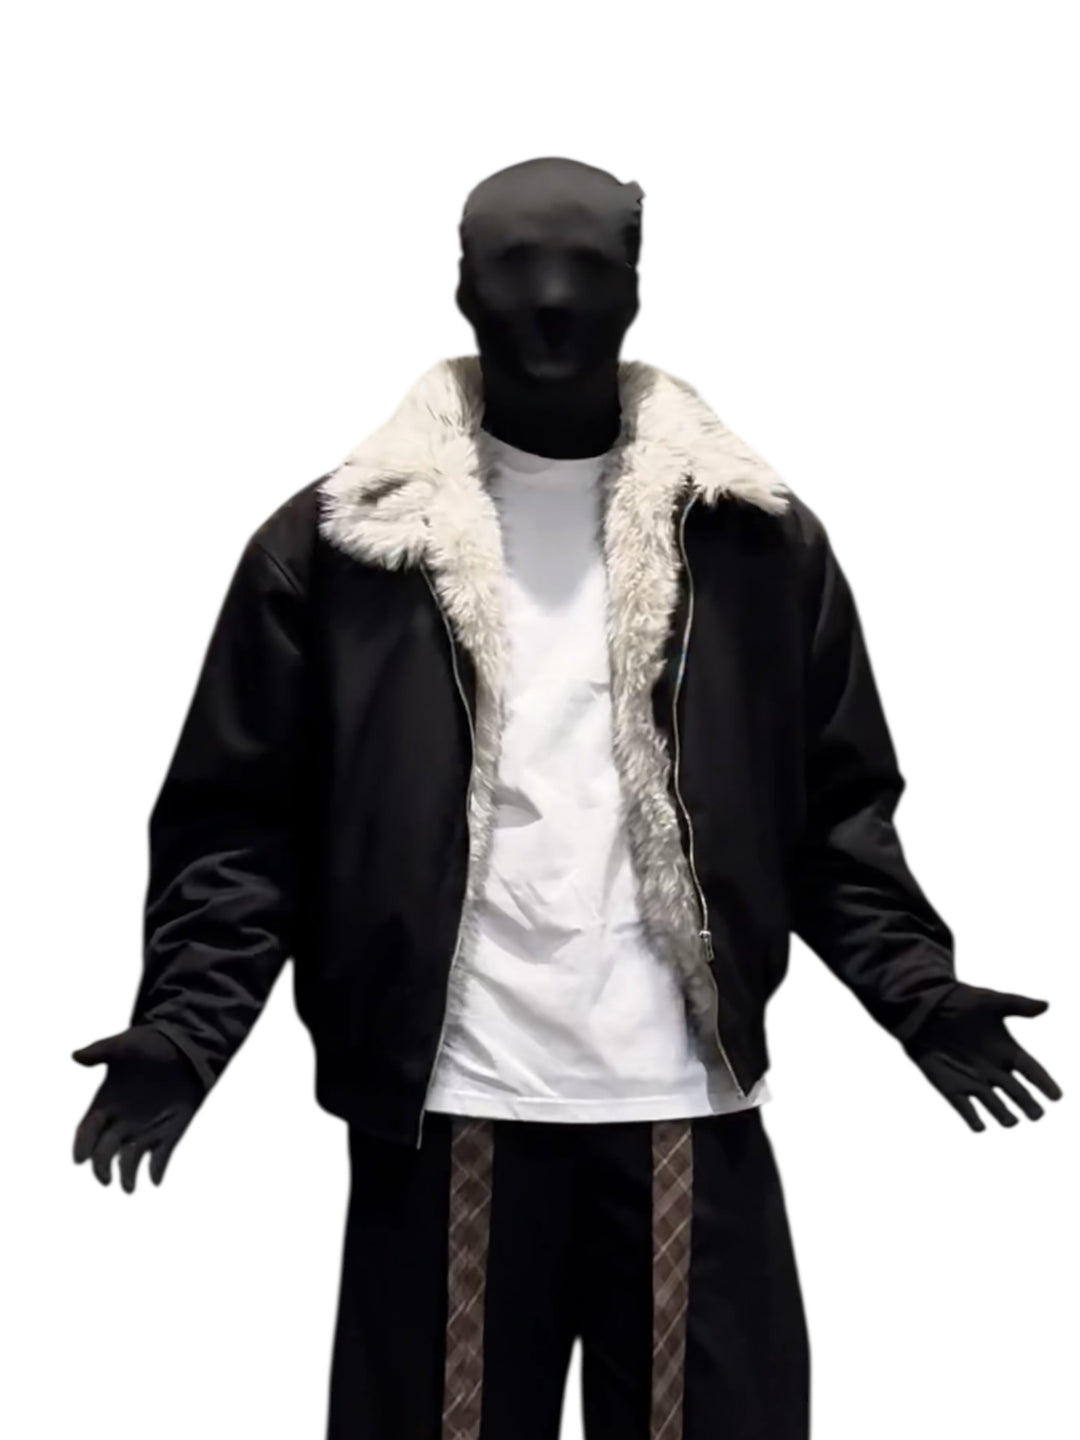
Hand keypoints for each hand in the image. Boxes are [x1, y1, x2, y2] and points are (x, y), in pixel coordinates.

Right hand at [72, 1026, 204, 1189]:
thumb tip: (75, 1056)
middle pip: (105, 1150)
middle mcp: (122, 1122)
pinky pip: (162, 1155)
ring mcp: (146, 1128)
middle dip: (102, 1166)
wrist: (186, 1045)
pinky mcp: (170, 1132)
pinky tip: (156, 1179)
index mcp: (106, 1104)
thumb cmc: (151, 1043)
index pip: (88, 1130)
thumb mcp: (126, 1045)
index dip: (82, 1144)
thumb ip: (101, 1051)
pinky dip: (158, 1168)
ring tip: (129, 1188)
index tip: (80, 1158)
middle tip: (105, 1178)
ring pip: (131, 1158)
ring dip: (129, 1174)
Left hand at [903, 983, 1062, 1131]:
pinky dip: (972, 1117)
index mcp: (1007, 1051)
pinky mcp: (951, 1087)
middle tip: (1036, 1114)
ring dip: (1002, 1114)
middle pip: (1017, 1093)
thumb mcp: (989, 1000)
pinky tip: (979, 1127)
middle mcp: (994, 1070)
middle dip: (1027, 1104)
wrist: (922, 1006)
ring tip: (1010, 1122)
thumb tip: (1046, 1005)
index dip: (1044, 1083)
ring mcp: (973, 1081)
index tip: (1056, 1096)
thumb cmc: (958, 1000)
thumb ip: (1016, 1004)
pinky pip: (964, 1107)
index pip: (1032, 1071)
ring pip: (993, 1104)